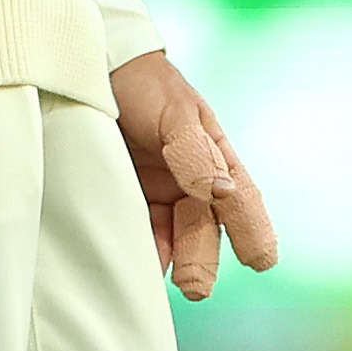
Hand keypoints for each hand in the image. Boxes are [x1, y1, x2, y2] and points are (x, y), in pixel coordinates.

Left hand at [111, 51, 277, 299]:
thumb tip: (222, 191)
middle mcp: (191, 178)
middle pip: (203, 226)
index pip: (241, 200)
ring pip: (173, 234)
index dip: (253, 231)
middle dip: (201, 258)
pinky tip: (136, 261)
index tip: (260, 261)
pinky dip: (141, 246)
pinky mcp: (127, 191)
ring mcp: (159, 187)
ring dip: (171, 259)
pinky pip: (140, 225)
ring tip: (160, 281)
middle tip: (194, 287)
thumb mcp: (174, 111)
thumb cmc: (144, 81)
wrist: (91, 63)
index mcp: (214, 157)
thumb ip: (195, 151)